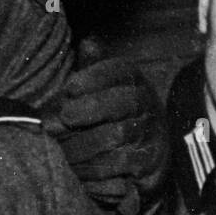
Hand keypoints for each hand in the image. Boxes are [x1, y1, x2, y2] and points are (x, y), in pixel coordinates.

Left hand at [44, 47, 169, 214]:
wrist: (145, 155)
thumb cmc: (112, 116)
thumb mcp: (103, 89)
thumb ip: (93, 67)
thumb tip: (88, 43)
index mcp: (134, 81)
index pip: (119, 71)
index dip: (94, 77)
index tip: (70, 87)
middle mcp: (147, 104)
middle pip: (124, 101)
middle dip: (92, 108)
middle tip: (65, 116)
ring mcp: (151, 132)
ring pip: (120, 134)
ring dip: (88, 143)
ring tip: (65, 150)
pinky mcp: (150, 161)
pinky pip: (124, 163)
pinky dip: (99, 168)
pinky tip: (79, 171)